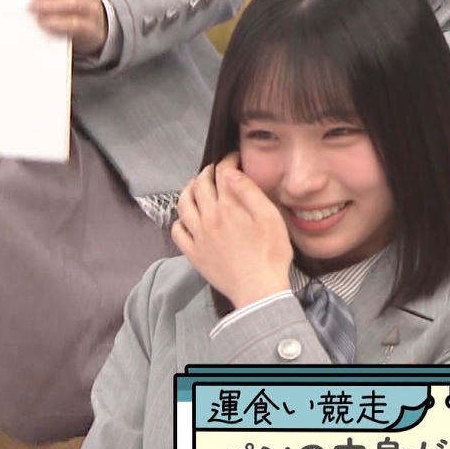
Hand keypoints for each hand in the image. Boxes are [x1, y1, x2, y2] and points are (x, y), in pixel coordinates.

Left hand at [172, 153, 293, 309]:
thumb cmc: (271, 254)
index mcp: (229, 207)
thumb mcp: (271, 219)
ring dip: (188, 190)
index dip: (227, 161)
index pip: (222, 174)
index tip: (234, 157)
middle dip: (207, 172)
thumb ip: (249, 193)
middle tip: (216, 169)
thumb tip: (230, 173)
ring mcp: (198, 237)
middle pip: (200, 186)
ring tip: (196, 186)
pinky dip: (179, 219)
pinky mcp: (194, 254)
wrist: (258, 290)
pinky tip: (187, 218)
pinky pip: (178, 232)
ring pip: (183, 205)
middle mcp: (208, 218)